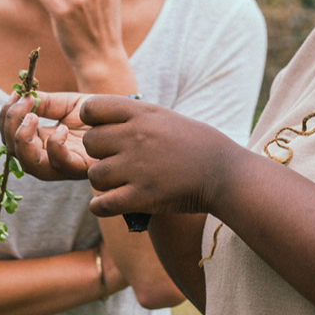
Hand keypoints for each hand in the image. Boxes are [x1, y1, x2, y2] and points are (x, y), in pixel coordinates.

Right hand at [0, 91, 90, 179]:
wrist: (125, 115)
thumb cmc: (97, 111)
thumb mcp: (66, 104)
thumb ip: (44, 103)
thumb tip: (21, 98)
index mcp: (42, 142)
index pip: (11, 137)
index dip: (6, 117)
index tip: (16, 93)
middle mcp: (50, 156)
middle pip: (17, 155)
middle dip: (10, 128)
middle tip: (23, 104)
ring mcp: (66, 164)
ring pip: (33, 166)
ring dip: (24, 140)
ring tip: (32, 117)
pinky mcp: (84, 167)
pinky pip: (61, 165)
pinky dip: (54, 147)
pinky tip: (61, 129)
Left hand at [79, 95, 242, 217]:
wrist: (225, 174)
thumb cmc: (198, 144)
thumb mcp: (166, 118)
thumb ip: (135, 117)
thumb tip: (105, 120)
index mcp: (142, 113)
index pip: (91, 107)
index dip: (91, 120)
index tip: (103, 130)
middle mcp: (135, 137)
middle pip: (89, 142)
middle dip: (98, 153)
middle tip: (115, 161)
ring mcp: (137, 167)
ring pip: (93, 175)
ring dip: (103, 182)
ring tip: (119, 183)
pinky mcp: (142, 196)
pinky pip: (101, 204)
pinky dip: (101, 206)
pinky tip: (111, 203)